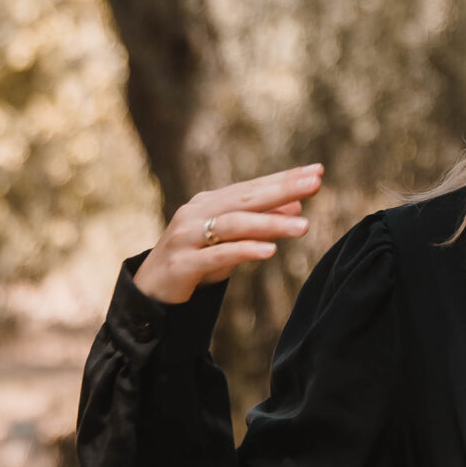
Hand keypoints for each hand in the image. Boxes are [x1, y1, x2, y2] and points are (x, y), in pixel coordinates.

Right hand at [133, 163, 322, 304]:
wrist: (149, 294)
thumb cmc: (194, 263)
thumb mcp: (229, 242)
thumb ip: (259, 225)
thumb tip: (297, 205)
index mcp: (209, 204)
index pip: (252, 187)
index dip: (283, 179)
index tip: (316, 172)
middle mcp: (196, 213)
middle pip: (245, 198)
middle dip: (282, 189)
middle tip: (315, 183)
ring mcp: (187, 237)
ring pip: (234, 225)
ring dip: (270, 223)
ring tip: (303, 226)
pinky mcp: (182, 264)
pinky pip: (218, 255)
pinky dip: (245, 251)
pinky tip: (270, 251)